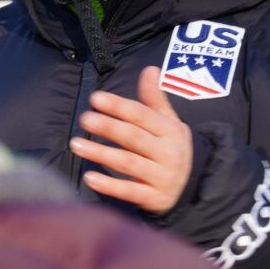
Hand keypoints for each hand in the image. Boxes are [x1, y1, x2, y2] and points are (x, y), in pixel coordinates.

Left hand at [69, 65, 192, 214]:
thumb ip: (155, 99)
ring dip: (101, 153)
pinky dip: (109, 186)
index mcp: (170, 131)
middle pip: (133, 137)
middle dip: (108, 126)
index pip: (141, 115)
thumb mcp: (168, 122)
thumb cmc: (171, 147)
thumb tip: (150, 69)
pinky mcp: (154, 199)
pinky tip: (89, 177)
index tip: (95, 99)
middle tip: (84, 118)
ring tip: (76, 144)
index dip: (118, 106)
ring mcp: (162, 177)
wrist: (193, 186)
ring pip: (128, 163)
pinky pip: (130, 192)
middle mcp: (168, 153)